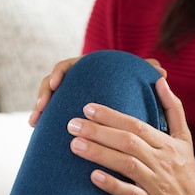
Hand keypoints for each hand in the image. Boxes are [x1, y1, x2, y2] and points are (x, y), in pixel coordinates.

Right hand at [28, 56, 167, 127]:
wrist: (126, 119)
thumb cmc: (134, 96)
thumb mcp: (140, 86)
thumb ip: (146, 75)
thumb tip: (160, 72)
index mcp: (90, 71)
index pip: (69, 66)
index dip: (60, 73)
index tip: (57, 84)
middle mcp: (76, 82)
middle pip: (53, 81)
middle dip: (44, 94)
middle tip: (41, 107)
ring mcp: (67, 98)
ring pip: (48, 98)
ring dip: (39, 108)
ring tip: (35, 122)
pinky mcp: (64, 112)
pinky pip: (48, 113)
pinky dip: (41, 119)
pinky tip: (35, 128)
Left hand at [66, 78, 194, 194]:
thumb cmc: (185, 169)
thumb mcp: (184, 138)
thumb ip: (173, 108)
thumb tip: (160, 80)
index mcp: (166, 143)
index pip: (136, 125)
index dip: (111, 116)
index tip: (88, 108)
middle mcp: (160, 161)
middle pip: (128, 142)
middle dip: (98, 132)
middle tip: (71, 125)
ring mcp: (155, 183)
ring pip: (126, 165)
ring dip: (99, 154)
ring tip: (74, 145)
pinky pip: (130, 194)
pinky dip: (112, 185)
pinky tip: (93, 177)